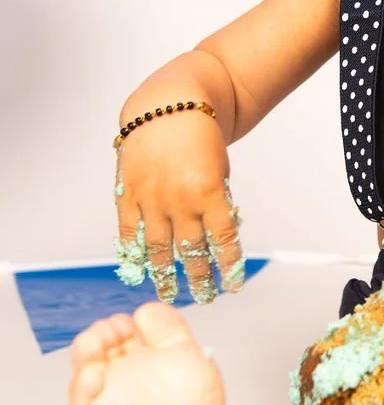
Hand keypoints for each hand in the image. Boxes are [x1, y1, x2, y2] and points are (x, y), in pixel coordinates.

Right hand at [113, 112, 245, 303]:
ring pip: (158, 249)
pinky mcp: (128, 194)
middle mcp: (179, 199)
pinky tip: (139, 269)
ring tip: (171, 293)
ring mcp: (151, 198)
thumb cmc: (201, 140)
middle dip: (199, 278)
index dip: (228, 267)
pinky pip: (129, 233)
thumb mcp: (221, 171)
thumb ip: (218, 204)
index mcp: (210, 192)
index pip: (223, 240)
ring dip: (165, 275)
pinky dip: (134, 253)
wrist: (168, 107)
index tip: (233, 286)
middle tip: (205, 297)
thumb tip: (218, 242)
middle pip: (191, 251)